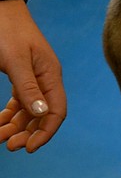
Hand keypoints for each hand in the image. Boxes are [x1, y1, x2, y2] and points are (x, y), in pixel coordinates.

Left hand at [0, 0, 66, 151]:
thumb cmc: (6, 30)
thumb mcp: (15, 59)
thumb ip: (28, 87)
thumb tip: (42, 115)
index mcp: (51, 75)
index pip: (56, 111)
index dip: (45, 132)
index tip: (29, 148)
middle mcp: (45, 79)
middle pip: (43, 115)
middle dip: (28, 133)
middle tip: (9, 146)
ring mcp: (33, 78)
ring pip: (29, 111)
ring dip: (16, 126)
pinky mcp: (20, 75)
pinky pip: (18, 102)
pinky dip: (9, 114)